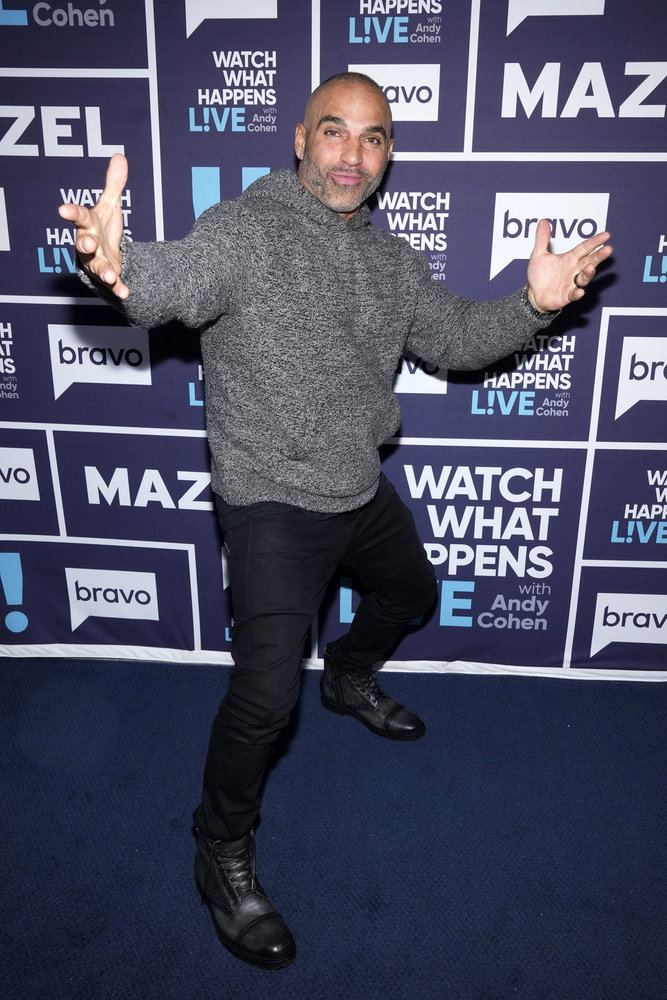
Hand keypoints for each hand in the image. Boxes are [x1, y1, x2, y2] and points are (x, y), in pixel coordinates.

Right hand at [58, 153, 128, 298]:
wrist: (106, 254)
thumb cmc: (103, 227)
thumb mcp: (110, 205)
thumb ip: (114, 184)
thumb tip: (120, 157)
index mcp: (88, 224)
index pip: (79, 216)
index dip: (71, 212)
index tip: (63, 210)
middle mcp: (89, 243)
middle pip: (83, 243)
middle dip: (85, 243)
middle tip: (88, 243)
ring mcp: (96, 261)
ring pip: (96, 266)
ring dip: (103, 271)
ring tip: (110, 276)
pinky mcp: (108, 276)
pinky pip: (112, 284)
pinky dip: (118, 288)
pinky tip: (125, 292)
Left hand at [526, 218, 612, 312]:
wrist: (534, 295)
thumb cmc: (539, 275)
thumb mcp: (538, 255)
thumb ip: (542, 239)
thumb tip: (543, 221)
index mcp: (570, 258)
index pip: (585, 248)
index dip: (595, 241)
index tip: (606, 235)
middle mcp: (574, 270)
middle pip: (589, 261)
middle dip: (599, 256)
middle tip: (608, 249)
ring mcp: (571, 284)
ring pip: (584, 278)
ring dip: (589, 273)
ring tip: (591, 267)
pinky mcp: (566, 296)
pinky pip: (573, 295)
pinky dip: (577, 293)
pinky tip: (580, 291)